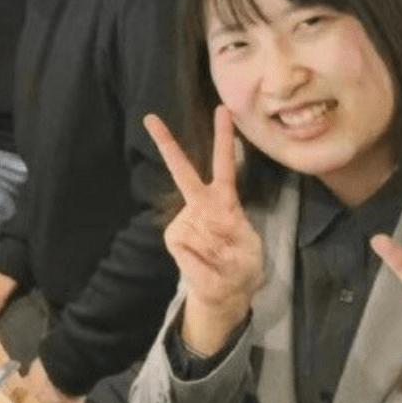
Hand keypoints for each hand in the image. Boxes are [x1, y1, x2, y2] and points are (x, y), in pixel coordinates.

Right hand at [145, 108, 264, 354]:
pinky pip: (189, 246)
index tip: (222, 110)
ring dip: (216, 250)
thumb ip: (233, 238)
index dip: (224, 139)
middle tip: (151, 118)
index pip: (225, 166)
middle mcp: (201, 205)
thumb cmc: (243, 266)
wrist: (225, 292)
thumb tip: (206, 231)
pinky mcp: (174, 237)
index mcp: (225, 201)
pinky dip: (202, 261)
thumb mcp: (251, 251)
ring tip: (222, 261)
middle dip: (167, 144)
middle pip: (184, 172)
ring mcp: (185, 220)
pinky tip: (208, 264)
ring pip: (198, 228)